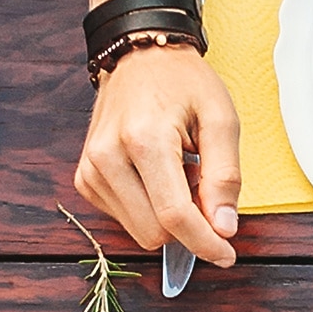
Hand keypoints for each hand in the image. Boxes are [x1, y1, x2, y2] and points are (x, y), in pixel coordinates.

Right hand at [76, 43, 239, 266]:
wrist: (140, 56)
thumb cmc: (183, 83)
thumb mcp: (220, 119)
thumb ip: (225, 176)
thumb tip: (223, 228)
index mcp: (143, 139)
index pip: (174, 216)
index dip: (205, 243)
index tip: (227, 255)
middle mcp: (108, 157)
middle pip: (155, 232)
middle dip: (188, 225)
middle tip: (202, 186)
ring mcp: (91, 169)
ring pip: (140, 231)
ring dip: (167, 216)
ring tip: (178, 173)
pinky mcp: (85, 178)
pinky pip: (125, 219)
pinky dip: (148, 208)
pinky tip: (156, 175)